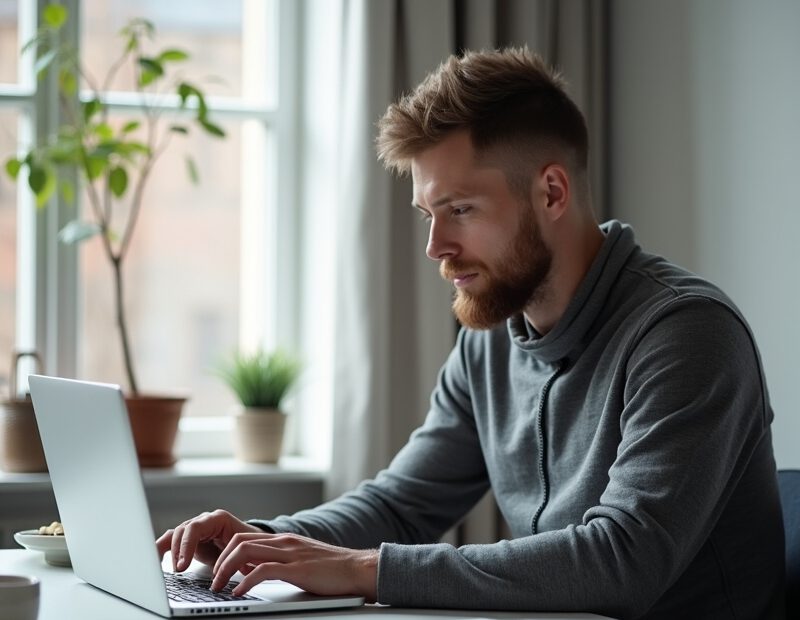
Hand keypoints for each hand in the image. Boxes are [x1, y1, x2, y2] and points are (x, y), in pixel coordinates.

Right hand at [155, 509, 263, 571]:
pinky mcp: (188, 539)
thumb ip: (232, 558)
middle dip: (178, 551)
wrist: (248, 544)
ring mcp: (194, 529)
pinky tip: (154, 559)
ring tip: (166, 567)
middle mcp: (204, 521)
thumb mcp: (241, 550)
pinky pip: (170, 540)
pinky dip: (161, 548)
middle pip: (182, 530)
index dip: (187, 545)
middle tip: (179, 569)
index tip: (183, 564)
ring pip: (174, 535)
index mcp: (218, 519)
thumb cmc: (246, 545)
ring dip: (169, 551)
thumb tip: (230, 570)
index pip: (196, 527)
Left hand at [211, 532, 378, 601]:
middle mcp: (284, 542)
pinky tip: (239, 592)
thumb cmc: (333, 569)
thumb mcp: (301, 561)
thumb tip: (257, 571)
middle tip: (213, 580)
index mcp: (284, 540)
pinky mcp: (296, 569)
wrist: (357, 568)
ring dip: (226, 570)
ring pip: (245, 552)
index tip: (218, 570)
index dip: (226, 553)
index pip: (244, 538)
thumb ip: (280, 562)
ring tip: (219, 586)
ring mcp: (290, 554)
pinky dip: (245, 582)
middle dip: (220, 561)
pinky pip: (262, 571)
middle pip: (239, 541)